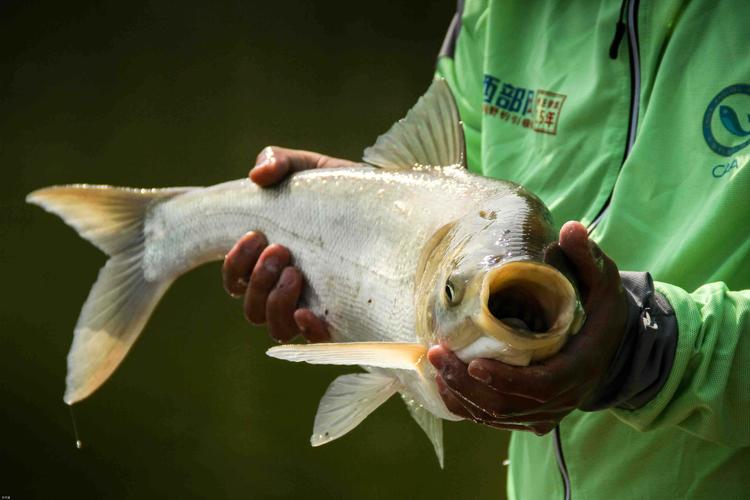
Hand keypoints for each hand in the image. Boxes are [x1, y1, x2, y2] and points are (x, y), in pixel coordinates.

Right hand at [222, 146, 355, 341]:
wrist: (392, 206)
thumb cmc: (344, 191)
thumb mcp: (312, 169)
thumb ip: (280, 162)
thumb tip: (258, 176)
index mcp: (271, 260)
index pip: (235, 280)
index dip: (235, 264)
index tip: (254, 235)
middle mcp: (286, 290)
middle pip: (251, 308)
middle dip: (257, 279)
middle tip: (280, 250)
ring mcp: (313, 306)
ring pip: (275, 327)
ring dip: (276, 303)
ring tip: (296, 273)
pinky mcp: (342, 319)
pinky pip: (314, 340)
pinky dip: (305, 330)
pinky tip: (309, 311)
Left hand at [428, 221, 628, 434]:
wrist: (611, 346)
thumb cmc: (601, 309)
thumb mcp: (602, 281)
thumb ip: (586, 257)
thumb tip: (570, 228)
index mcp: (579, 367)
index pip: (541, 386)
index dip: (506, 380)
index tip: (473, 363)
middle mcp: (563, 398)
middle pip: (510, 405)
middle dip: (468, 384)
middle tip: (436, 353)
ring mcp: (546, 412)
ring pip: (498, 415)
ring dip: (461, 394)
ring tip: (434, 365)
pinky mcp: (531, 415)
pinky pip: (495, 418)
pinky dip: (466, 405)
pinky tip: (443, 383)